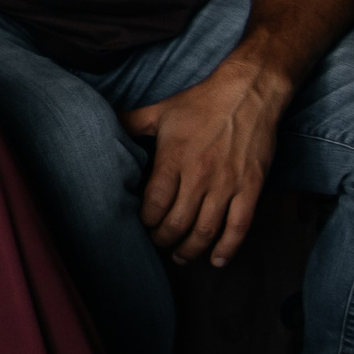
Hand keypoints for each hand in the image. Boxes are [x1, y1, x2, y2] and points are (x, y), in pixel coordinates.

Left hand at [122, 57, 290, 265]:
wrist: (246, 94)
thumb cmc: (201, 102)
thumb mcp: (159, 111)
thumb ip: (130, 123)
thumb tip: (103, 123)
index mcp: (173, 158)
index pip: (154, 202)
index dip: (146, 220)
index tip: (142, 225)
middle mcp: (199, 176)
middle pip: (177, 222)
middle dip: (164, 239)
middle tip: (158, 244)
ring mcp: (226, 184)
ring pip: (205, 230)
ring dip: (190, 249)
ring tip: (180, 256)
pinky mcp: (250, 188)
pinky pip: (239, 226)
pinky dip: (227, 248)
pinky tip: (216, 260)